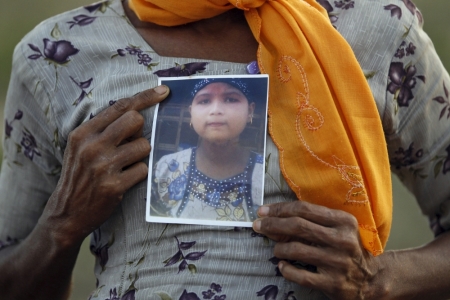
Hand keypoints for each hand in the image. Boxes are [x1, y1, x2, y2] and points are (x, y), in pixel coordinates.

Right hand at [39, 86, 168, 245]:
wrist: (66, 213)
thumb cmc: (80, 176)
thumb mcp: (81, 147)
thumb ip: (103, 130)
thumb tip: (137, 114)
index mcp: (83, 132)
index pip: (120, 106)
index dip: (145, 97)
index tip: (164, 91)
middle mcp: (92, 146)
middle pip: (135, 120)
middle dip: (140, 130)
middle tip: (130, 143)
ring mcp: (103, 166)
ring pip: (143, 145)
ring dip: (140, 155)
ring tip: (124, 166)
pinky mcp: (114, 185)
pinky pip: (143, 169)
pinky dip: (139, 174)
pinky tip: (124, 180)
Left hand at [253, 201, 383, 299]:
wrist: (370, 280)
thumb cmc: (346, 248)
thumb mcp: (337, 229)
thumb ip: (311, 221)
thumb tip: (273, 217)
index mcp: (343, 221)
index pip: (304, 209)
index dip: (280, 209)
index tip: (262, 211)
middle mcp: (342, 239)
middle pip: (298, 226)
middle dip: (273, 224)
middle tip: (257, 226)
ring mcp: (338, 262)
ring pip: (296, 250)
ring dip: (279, 248)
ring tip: (276, 249)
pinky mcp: (333, 283)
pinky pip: (300, 275)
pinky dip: (286, 269)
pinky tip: (282, 266)